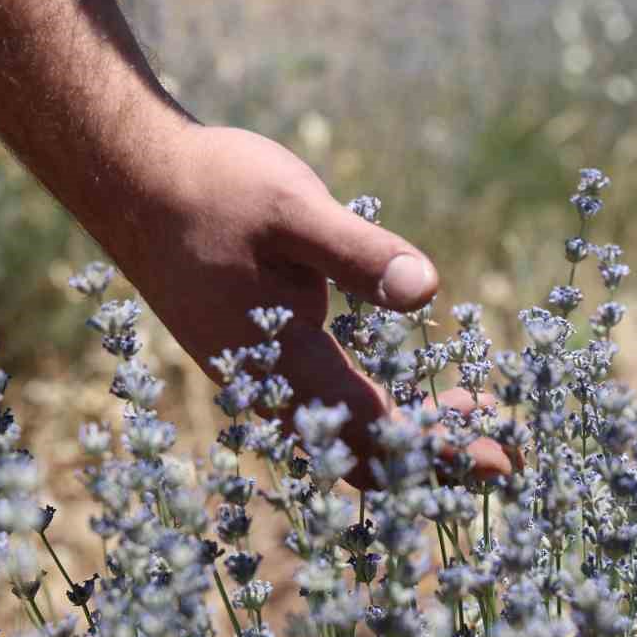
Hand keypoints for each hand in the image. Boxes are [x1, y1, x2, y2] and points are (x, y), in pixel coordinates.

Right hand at [111, 125, 512, 486]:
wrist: (130, 179)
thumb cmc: (213, 189)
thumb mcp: (293, 208)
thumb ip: (357, 253)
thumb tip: (428, 289)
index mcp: (283, 364)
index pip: (376, 435)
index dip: (443, 453)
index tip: (504, 457)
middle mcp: (269, 389)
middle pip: (362, 454)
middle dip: (436, 456)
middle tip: (505, 448)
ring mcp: (258, 378)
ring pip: (340, 436)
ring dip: (407, 434)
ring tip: (468, 409)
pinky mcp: (255, 358)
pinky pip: (323, 409)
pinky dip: (375, 410)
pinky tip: (406, 382)